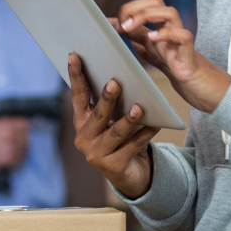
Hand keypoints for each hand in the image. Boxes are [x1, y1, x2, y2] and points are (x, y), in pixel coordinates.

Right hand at [0, 116, 29, 171]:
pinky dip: (17, 159)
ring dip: (21, 150)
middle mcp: (10, 134)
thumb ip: (8, 124)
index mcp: (6, 124)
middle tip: (18, 143)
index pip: (25, 125)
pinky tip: (11, 157)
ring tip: (14, 151)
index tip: (23, 132)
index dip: (24, 129)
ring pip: (24, 149)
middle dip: (23, 140)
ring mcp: (10, 147)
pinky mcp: (8, 159)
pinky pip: (19, 159)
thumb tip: (20, 126)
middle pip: (26, 137)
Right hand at [68, 53, 158, 199]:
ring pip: (115, 133)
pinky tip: (156, 125)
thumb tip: (121, 76)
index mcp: (81, 121)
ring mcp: (97, 155)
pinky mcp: (113, 168)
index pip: (78, 95)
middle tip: (115, 83)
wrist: (129, 174)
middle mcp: (84, 138)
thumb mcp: (111, 120)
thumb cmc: (120, 139)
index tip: (74, 56)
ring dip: (128, 120)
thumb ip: (110, 103)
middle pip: (98, 115)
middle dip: (107, 99)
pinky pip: (133, 147)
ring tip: (139, 108)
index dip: (75, 76)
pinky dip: (145, 135)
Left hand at [112, 0, 230, 113]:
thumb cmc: (179, 67)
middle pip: (157, 1)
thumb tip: (118, 28)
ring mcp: (180, 40)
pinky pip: (183, 36)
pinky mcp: (189, 55)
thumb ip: (140, 40)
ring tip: (130, 28)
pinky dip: (166, 34)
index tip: (111, 24)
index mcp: (160, 28)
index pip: (145, 5)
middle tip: (123, 24)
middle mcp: (170, 30)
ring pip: (170, 12)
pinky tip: (152, 39)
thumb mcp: (154, 52)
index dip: (128, 9)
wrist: (201, 88)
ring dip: (147, 16)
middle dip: (136, 7)